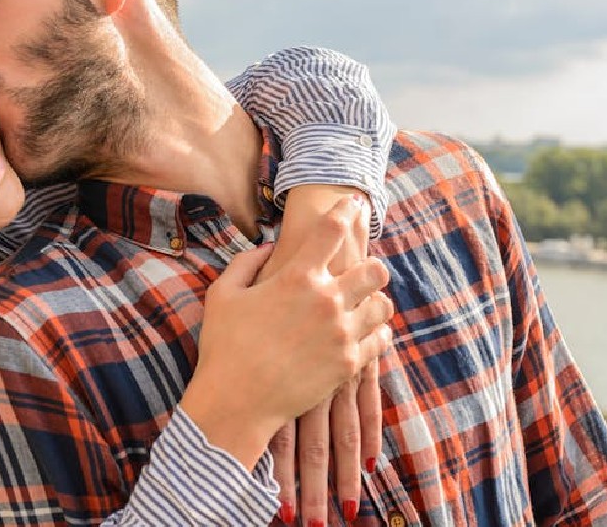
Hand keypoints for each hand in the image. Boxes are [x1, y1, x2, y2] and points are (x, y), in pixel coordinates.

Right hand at [180, 194, 392, 470]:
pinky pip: (382, 339)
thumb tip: (270, 248)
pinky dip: (376, 332)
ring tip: (363, 304)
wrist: (236, 401)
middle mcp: (327, 300)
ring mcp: (342, 333)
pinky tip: (363, 332)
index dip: (346, 211)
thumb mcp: (223, 294)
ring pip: (383, 305)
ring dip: (375, 300)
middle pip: (375, 269)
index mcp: (296, 277)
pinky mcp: (350, 363)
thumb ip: (247, 262)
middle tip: (361, 271)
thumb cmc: (224, 346)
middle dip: (371, 265)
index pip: (333, 231)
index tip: (353, 204)